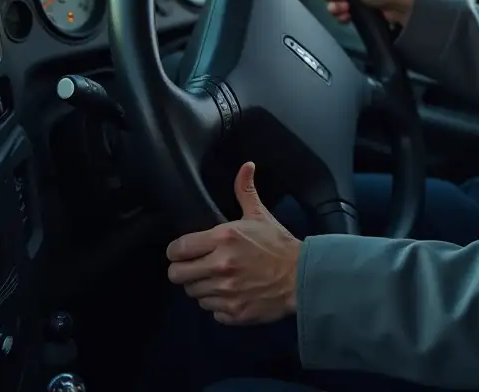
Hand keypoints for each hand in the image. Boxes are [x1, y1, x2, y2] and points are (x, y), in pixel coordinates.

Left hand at [166, 162, 300, 324]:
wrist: (302, 276)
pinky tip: (230, 294)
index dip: (176, 251)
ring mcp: (226, 292)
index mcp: (223, 238)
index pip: (177, 249)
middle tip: (196, 267)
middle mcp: (220, 266)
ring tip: (217, 280)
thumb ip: (245, 191)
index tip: (183, 252)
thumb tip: (246, 166)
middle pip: (177, 275)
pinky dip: (217, 305)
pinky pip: (210, 311)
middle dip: (183, 271)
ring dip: (202, 287)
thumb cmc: (278, 244)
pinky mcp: (233, 312)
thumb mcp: (260, 215)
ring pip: (193, 294)